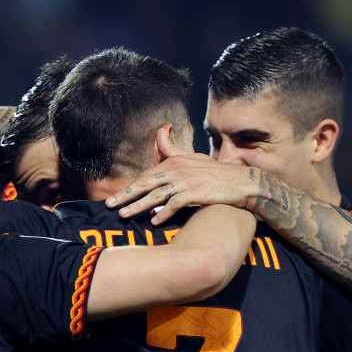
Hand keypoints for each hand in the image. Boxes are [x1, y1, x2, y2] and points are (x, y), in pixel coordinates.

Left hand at [104, 126, 265, 224]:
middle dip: (126, 195)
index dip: (130, 186)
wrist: (241, 181)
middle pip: (145, 183)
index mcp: (175, 162)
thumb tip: (161, 131)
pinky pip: (174, 204)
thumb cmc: (216, 171)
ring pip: (156, 195)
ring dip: (138, 206)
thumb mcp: (192, 157)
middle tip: (110, 205)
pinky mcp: (195, 193)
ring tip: (124, 215)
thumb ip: (173, 149)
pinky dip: (163, 213)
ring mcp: (186, 181)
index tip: (116, 196)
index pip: (146, 175)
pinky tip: (154, 221)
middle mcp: (177, 170)